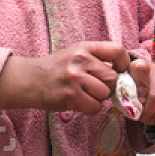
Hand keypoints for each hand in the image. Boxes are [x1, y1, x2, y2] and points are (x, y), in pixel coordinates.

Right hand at [0, 41, 128, 114]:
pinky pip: (95, 107)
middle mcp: (80, 60)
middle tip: (95, 88)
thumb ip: (97, 58)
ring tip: (86, 94)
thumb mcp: (75, 53)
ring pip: (105, 93)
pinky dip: (90, 108)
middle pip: (113, 77)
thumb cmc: (57, 69)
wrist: (30, 80)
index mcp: (84, 47)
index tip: (120, 72)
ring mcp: (75, 78)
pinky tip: (80, 102)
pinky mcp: (70, 96)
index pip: (117, 50)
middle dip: (108, 86)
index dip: (124, 64)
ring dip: (99, 99)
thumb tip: (124, 71)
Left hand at [128, 58, 154, 128]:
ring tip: (150, 120)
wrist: (146, 80)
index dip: (137, 104)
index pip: (141, 88)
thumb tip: (132, 107)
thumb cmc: (133, 86)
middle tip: (142, 119)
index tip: (133, 110)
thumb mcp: (125, 87)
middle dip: (147, 114)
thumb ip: (126, 94)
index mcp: (141, 66)